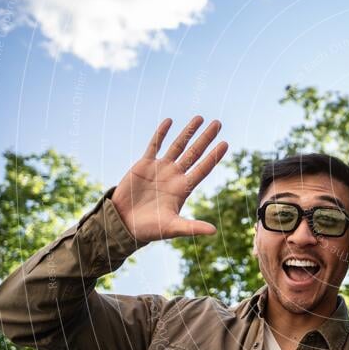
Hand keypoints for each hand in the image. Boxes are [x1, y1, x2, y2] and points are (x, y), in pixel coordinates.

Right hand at [110, 116, 228, 241]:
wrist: (123, 223)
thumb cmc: (149, 229)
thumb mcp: (172, 228)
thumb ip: (192, 227)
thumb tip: (214, 232)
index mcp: (183, 188)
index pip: (203, 168)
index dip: (214, 156)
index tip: (225, 143)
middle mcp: (175, 176)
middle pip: (194, 153)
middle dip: (206, 138)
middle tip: (218, 123)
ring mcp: (160, 168)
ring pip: (178, 146)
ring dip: (188, 132)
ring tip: (200, 117)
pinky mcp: (144, 165)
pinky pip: (154, 145)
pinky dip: (161, 134)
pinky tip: (169, 121)